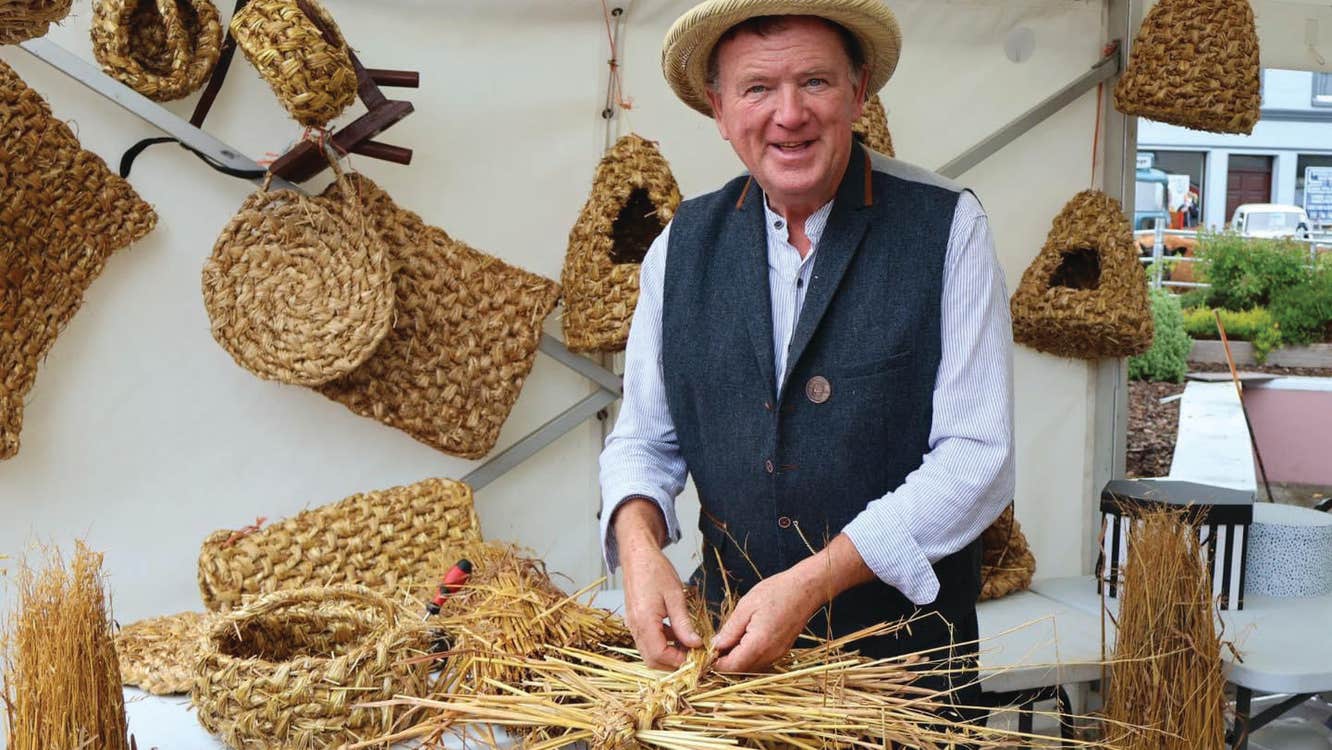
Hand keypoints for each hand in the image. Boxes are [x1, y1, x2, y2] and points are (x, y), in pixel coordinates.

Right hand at [614, 499, 702, 669]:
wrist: (636, 555)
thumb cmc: (655, 570)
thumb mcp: (675, 596)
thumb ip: (684, 624)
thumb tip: (696, 645)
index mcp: (644, 621)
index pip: (660, 655)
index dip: (679, 661)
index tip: (698, 658)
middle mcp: (635, 627)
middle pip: (652, 660)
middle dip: (674, 663)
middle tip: (695, 655)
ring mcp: (633, 625)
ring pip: (650, 653)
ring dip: (669, 654)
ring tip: (690, 645)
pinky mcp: (635, 622)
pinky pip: (648, 641)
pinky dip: (663, 644)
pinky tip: (679, 634)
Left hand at [712, 568, 819, 672]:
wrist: (806, 589)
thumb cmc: (777, 592)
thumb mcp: (746, 606)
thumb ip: (730, 630)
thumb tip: (715, 646)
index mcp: (759, 644)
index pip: (731, 667)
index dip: (715, 664)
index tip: (706, 653)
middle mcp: (770, 655)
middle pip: (741, 671)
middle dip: (725, 663)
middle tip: (715, 645)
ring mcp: (778, 654)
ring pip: (751, 668)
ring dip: (737, 660)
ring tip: (729, 640)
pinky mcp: (782, 651)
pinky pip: (761, 661)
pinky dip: (749, 656)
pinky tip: (743, 639)